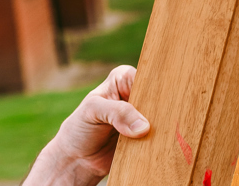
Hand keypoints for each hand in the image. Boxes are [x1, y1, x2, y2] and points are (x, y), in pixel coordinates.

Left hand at [23, 66, 150, 184]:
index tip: (154, 106)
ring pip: (161, 118)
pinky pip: (158, 136)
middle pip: (157, 98)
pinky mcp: (146, 136)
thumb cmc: (79, 129)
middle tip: (158, 124)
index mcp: (122, 79)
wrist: (77, 159)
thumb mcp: (92, 112)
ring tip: (159, 137)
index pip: (145, 78)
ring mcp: (142, 116)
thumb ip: (117, 113)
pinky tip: (159, 147)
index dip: (152, 91)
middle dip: (160, 110)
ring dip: (161, 128)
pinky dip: (159, 141)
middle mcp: (135, 95)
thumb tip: (144, 127)